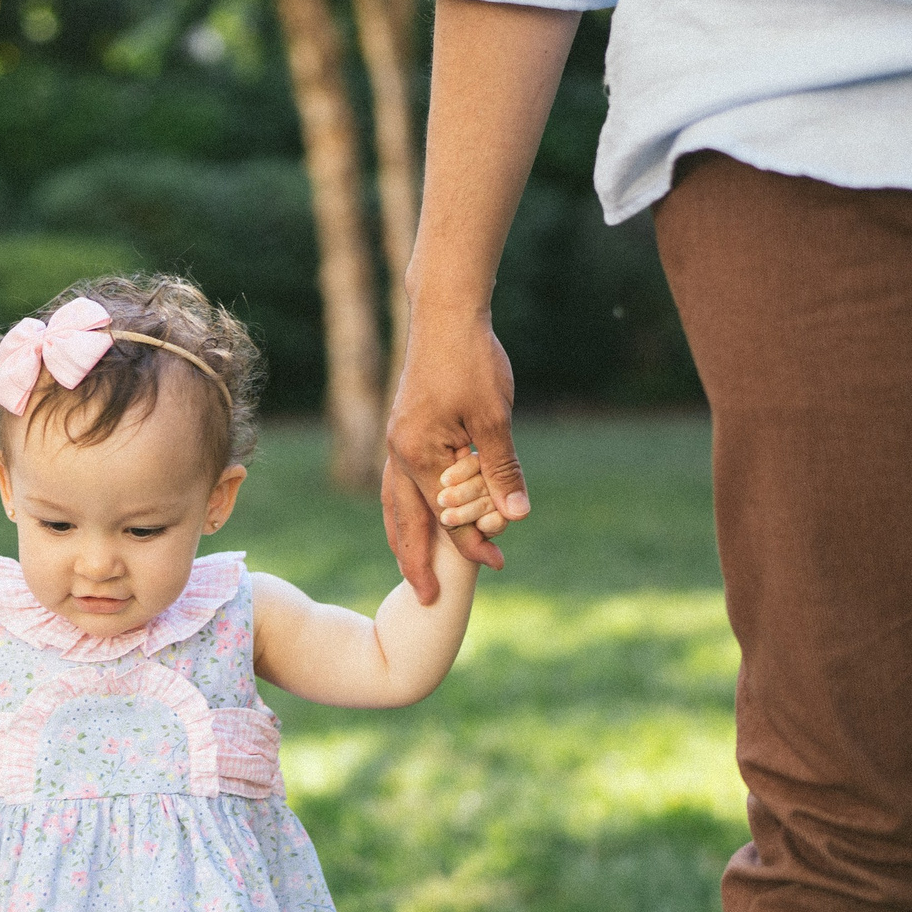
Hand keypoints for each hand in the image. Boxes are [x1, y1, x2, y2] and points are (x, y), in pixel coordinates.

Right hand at [383, 307, 529, 602]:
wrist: (446, 314)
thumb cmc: (472, 361)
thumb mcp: (495, 420)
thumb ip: (501, 471)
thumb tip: (514, 517)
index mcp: (418, 456)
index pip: (446, 518)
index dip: (472, 544)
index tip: (497, 563)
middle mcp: (400, 454)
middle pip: (405, 521)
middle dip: (416, 560)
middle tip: (427, 597)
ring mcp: (398, 442)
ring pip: (396, 503)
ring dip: (406, 537)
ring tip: (414, 566)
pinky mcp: (406, 430)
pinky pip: (402, 482)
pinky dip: (409, 507)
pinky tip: (422, 513)